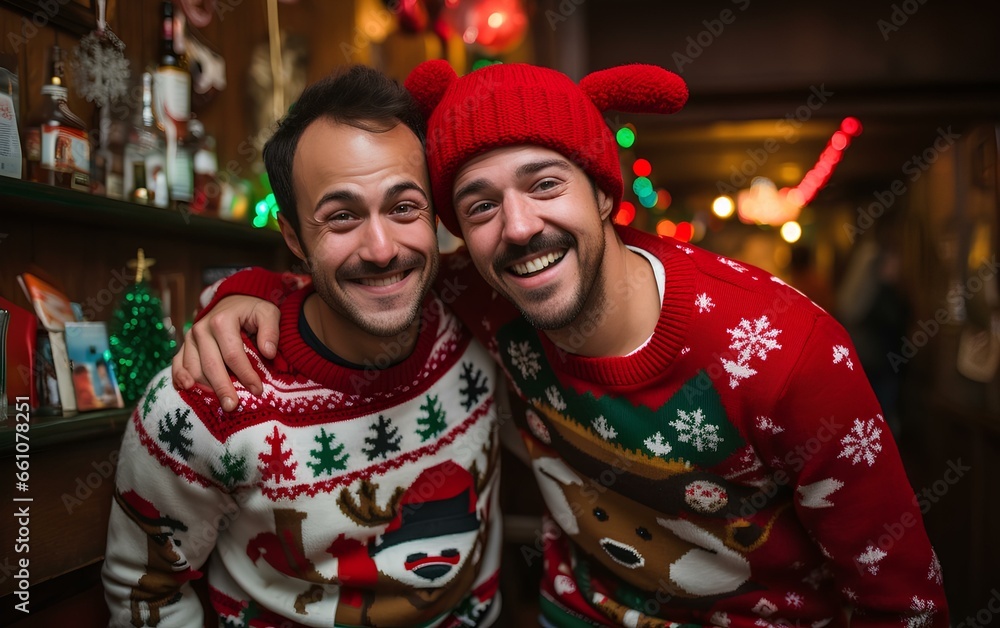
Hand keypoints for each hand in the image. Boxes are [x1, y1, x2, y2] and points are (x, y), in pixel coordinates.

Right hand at [171, 296, 280, 411]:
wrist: (232, 300)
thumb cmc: (251, 310)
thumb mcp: (267, 312)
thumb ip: (270, 330)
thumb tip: (268, 352)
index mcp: (221, 321)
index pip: (233, 355)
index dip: (245, 374)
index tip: (257, 390)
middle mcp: (201, 330)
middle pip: (211, 365)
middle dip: (222, 388)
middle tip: (232, 407)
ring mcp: (189, 338)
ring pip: (193, 369)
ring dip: (203, 389)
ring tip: (215, 405)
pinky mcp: (184, 346)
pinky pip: (177, 364)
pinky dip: (180, 379)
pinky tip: (187, 392)